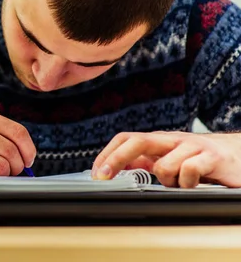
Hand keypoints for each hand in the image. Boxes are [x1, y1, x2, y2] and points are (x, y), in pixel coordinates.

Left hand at [91, 131, 240, 187]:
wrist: (238, 156)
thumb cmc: (200, 160)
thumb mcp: (168, 160)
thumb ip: (144, 162)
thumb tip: (114, 168)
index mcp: (159, 141)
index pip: (126, 139)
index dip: (108, 154)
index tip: (97, 173)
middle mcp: (172, 140)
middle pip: (137, 142)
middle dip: (116, 159)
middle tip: (104, 177)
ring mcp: (192, 146)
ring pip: (163, 165)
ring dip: (167, 181)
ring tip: (180, 184)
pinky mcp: (211, 157)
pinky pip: (189, 171)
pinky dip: (188, 184)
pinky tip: (195, 185)